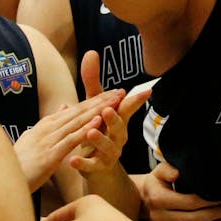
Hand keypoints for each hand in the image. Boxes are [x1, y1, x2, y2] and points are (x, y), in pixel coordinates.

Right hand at [14, 91, 126, 190]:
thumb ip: (49, 124)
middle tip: (120, 91)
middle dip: (100, 100)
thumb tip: (63, 107)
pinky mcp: (49, 155)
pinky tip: (98, 122)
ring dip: (98, 110)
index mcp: (45, 126)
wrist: (1, 181)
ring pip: (77, 121)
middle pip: (79, 111)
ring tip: (115, 101)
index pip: (74, 110)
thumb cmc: (18, 164)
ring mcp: (48, 141)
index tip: (111, 93)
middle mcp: (47, 129)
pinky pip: (70, 140)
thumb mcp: (33, 140)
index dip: (93, 100)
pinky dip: (84, 130)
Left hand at [69, 51, 150, 173]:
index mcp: (117, 119)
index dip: (137, 99)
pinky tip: (72, 160)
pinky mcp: (98, 167)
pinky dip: (83, 164)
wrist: (98, 168)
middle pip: (119, 127)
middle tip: (107, 110)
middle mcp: (118, 136)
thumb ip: (92, 81)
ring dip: (99, 140)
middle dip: (115, 118)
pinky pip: (91, 166)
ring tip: (90, 132)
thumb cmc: (97, 129)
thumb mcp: (93, 105)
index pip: (127, 107)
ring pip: (108, 147)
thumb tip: (91, 52)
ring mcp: (110, 153)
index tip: (148, 90)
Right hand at [142, 160, 220, 220]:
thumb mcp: (160, 171)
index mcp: (158, 199)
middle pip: (194, 220)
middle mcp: (159, 218)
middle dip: (216, 216)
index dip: (210, 201)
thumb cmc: (158, 184)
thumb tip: (177, 173)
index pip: (189, 202)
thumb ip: (168, 169)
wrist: (144, 202)